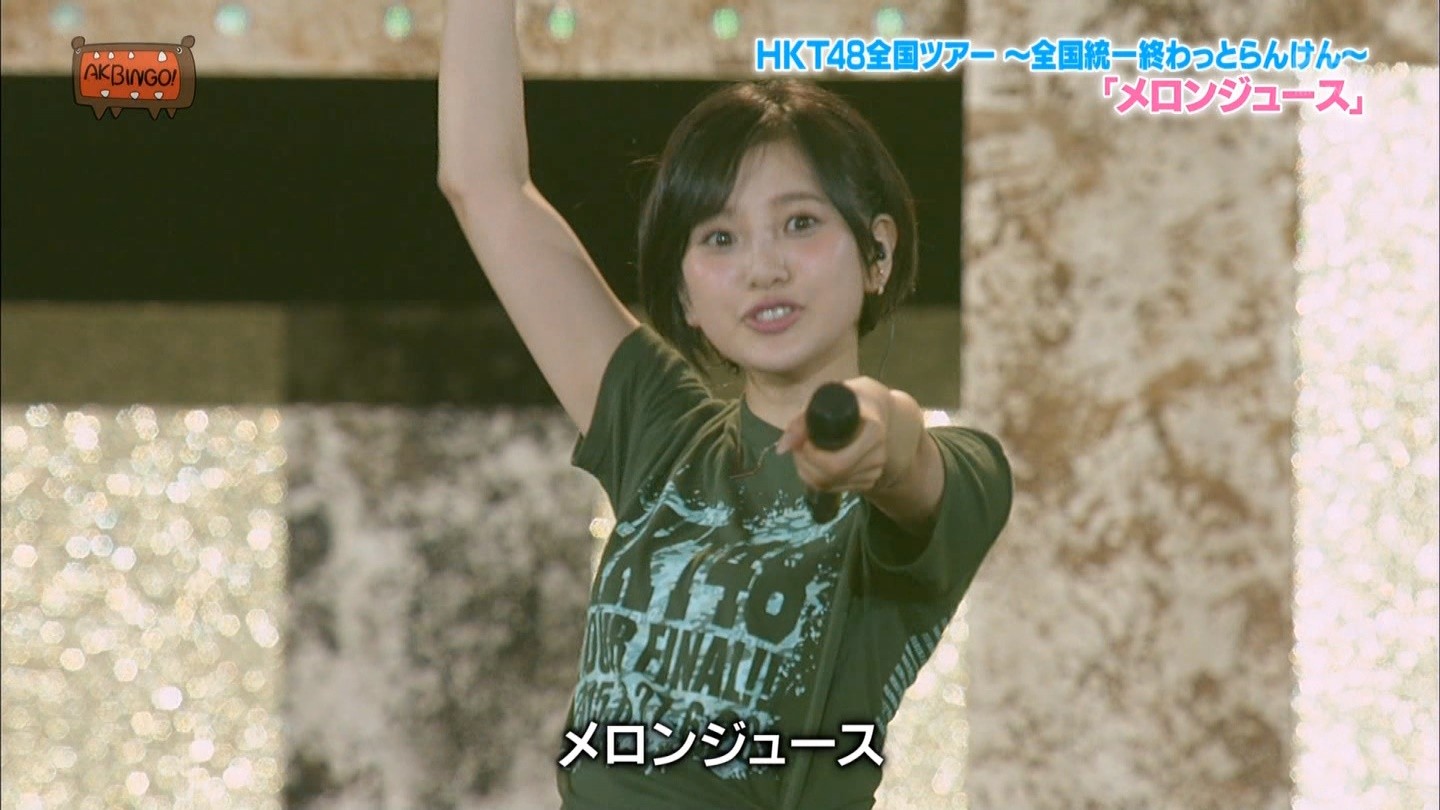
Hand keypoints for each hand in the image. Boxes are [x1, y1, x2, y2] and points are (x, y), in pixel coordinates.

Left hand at [775, 378, 925, 496]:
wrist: (876, 410)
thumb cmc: (849, 399)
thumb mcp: (825, 399)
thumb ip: (802, 422)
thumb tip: (781, 449)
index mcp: (873, 432)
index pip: (837, 463)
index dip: (811, 457)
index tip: (803, 440)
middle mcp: (877, 456)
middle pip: (831, 477)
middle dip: (805, 465)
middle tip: (797, 447)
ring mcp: (874, 472)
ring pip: (829, 485)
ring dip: (808, 471)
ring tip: (805, 450)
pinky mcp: (868, 482)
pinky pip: (834, 488)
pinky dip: (817, 477)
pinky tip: (816, 460)